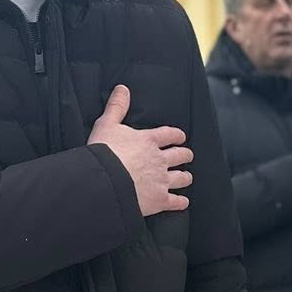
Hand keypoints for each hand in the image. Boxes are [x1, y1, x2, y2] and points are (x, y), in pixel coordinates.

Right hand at [89, 84, 191, 215]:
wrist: (104, 181)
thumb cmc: (104, 153)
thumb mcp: (107, 124)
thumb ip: (117, 107)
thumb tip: (122, 89)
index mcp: (149, 141)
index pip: (169, 134)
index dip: (177, 135)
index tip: (180, 136)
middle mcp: (159, 159)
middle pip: (180, 155)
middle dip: (185, 155)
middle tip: (187, 155)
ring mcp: (162, 180)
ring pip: (182, 178)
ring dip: (185, 177)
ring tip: (186, 177)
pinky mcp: (160, 200)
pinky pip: (176, 202)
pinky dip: (181, 202)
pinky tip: (183, 202)